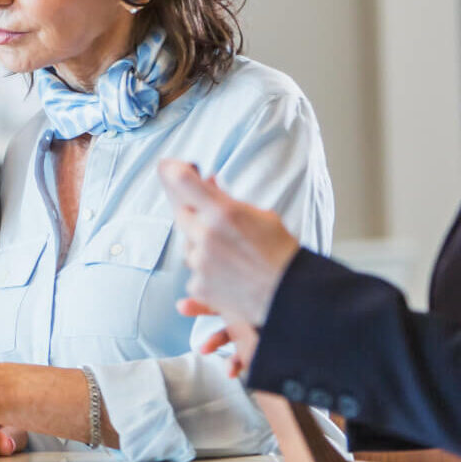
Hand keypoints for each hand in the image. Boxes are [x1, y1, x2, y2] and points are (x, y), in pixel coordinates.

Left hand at [157, 158, 299, 368]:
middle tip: (211, 217)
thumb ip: (227, 200)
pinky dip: (206, 269)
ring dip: (201, 244)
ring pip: (187, 245)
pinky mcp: (199, 286)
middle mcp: (207, 235)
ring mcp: (200, 262)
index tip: (168, 166)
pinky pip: (192, 270)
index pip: (183, 181)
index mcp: (223, 212)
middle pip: (181, 213)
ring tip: (231, 253)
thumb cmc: (280, 254)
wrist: (292, 295)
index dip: (171, 170)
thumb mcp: (260, 216)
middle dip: (194, 213)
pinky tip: (228, 272)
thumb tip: (206, 182)